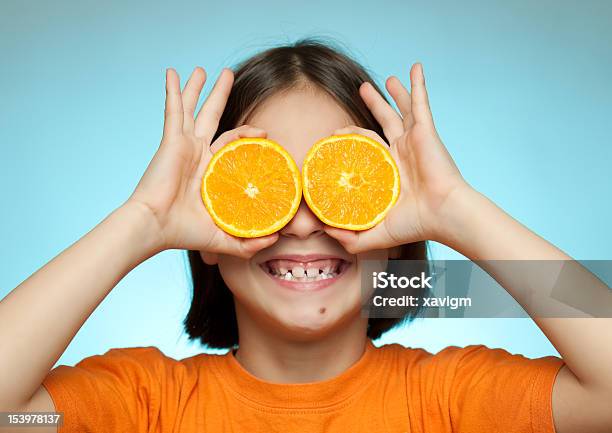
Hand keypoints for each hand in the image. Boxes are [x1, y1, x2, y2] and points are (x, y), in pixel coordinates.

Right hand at [126, 67, 277, 256]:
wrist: (156, 227)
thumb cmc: (184, 233)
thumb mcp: (224, 237)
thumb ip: (249, 241)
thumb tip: (276, 239)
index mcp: (208, 170)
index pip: (231, 144)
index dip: (247, 137)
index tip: (265, 135)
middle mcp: (196, 153)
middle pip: (212, 116)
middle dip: (220, 96)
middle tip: (228, 76)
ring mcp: (184, 144)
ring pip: (193, 108)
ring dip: (198, 88)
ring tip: (204, 69)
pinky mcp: (172, 140)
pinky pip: (173, 110)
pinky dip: (173, 90)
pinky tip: (172, 72)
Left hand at [325, 63, 470, 252]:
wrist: (442, 215)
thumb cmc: (414, 225)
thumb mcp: (375, 233)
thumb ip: (351, 236)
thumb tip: (326, 232)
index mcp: (390, 172)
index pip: (369, 149)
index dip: (353, 141)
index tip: (337, 137)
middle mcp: (401, 153)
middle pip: (384, 122)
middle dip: (373, 106)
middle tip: (361, 92)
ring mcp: (413, 140)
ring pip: (401, 110)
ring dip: (393, 93)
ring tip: (383, 80)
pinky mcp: (425, 132)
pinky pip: (421, 102)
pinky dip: (418, 84)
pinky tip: (415, 67)